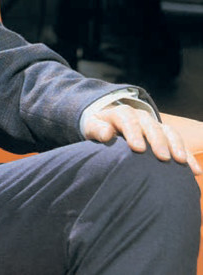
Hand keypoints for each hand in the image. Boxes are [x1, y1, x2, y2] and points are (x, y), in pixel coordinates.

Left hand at [83, 104, 201, 174]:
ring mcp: (154, 125)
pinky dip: (187, 155)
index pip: (128, 119)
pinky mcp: (165, 136)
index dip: (133, 132)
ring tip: (180, 162)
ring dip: (176, 146)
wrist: (109, 123)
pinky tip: (194, 170)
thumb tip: (106, 133)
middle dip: (158, 140)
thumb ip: (97, 129)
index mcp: (120, 113)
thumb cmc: (99, 128)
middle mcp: (140, 117)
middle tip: (163, 157)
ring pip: (168, 131)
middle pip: (151, 125)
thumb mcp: (92, 126)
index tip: (138, 149)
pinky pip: (179, 143)